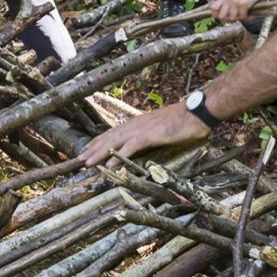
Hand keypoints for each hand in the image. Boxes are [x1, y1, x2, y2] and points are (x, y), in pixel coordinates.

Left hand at [79, 104, 209, 166]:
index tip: (88, 149)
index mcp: (138, 123)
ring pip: (115, 142)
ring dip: (100, 153)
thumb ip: (151, 136)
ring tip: (88, 162)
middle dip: (93, 148)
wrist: (196, 111)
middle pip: (109, 137)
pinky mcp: (150, 136)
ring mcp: (142, 130)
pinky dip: (120, 156)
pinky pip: (131, 147)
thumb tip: (144, 144)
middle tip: (79, 159)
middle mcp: (136, 125)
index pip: (113, 132)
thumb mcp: (162, 128)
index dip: (99, 141)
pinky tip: (111, 165)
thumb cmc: (183, 120)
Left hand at [210, 0, 265, 22]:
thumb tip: (224, 12)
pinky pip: (242, 17)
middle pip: (221, 16)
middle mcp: (229, 0)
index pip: (213, 7)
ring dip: (239, 19)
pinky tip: (250, 15)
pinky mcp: (244, 4)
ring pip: (232, 18)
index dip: (215, 14)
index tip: (221, 17)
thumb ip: (229, 1)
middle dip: (228, 20)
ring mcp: (236, 2)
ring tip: (244, 16)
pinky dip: (247, 18)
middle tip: (235, 19)